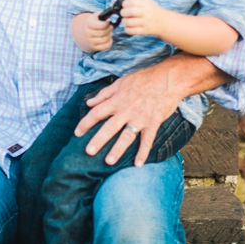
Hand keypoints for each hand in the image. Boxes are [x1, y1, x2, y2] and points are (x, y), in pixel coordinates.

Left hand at [73, 55, 203, 166]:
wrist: (167, 79)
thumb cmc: (142, 79)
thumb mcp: (120, 83)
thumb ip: (104, 94)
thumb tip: (89, 103)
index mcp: (116, 100)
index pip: (97, 113)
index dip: (85, 123)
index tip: (77, 133)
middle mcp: (126, 111)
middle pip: (109, 127)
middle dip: (98, 140)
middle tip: (88, 152)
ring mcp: (140, 118)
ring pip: (126, 136)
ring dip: (118, 149)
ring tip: (109, 161)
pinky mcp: (153, 123)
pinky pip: (147, 140)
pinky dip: (143, 152)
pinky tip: (138, 164)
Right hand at [83, 13, 112, 51]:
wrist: (86, 32)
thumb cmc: (95, 22)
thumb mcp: (97, 16)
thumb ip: (105, 14)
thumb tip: (114, 10)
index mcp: (89, 23)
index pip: (99, 25)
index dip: (106, 24)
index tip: (108, 22)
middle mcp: (88, 33)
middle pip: (103, 33)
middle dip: (109, 29)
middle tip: (110, 27)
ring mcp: (90, 41)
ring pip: (105, 40)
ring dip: (110, 36)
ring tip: (108, 32)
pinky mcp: (94, 47)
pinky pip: (105, 46)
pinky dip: (109, 42)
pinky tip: (108, 38)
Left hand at [120, 0, 167, 36]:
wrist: (163, 22)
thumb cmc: (150, 8)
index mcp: (145, 3)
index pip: (132, 1)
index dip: (124, 3)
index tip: (124, 5)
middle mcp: (146, 12)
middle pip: (130, 12)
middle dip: (123, 12)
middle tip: (123, 13)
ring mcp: (146, 22)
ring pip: (129, 22)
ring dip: (124, 21)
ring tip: (126, 20)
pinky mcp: (144, 31)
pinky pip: (132, 31)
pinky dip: (127, 29)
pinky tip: (129, 26)